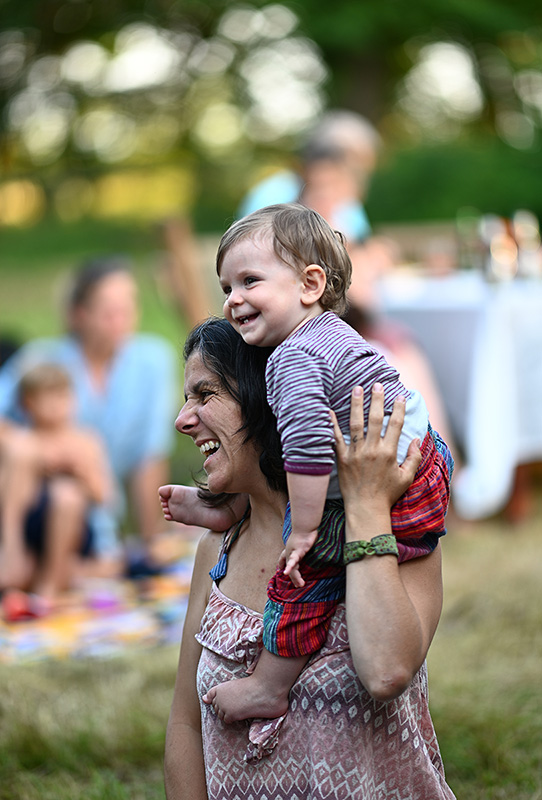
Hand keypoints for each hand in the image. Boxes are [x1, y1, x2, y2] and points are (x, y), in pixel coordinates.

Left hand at [278, 527, 317, 587]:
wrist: (305, 524)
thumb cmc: (306, 529)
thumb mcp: (304, 538)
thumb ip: (304, 542)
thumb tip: (308, 540)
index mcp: (291, 548)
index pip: (283, 557)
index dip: (282, 563)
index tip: (280, 568)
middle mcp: (290, 551)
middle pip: (290, 566)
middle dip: (293, 576)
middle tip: (298, 584)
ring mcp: (292, 552)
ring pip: (293, 567)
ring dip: (295, 577)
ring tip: (300, 585)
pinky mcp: (297, 551)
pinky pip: (293, 561)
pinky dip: (289, 567)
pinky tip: (286, 572)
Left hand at [331, 383, 421, 512]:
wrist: (366, 509)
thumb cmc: (387, 494)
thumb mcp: (406, 477)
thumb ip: (414, 457)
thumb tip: (417, 439)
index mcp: (389, 453)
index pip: (396, 425)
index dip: (399, 408)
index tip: (400, 395)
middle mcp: (372, 450)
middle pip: (376, 419)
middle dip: (377, 400)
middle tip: (377, 384)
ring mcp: (356, 454)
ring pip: (356, 424)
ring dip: (357, 405)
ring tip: (357, 388)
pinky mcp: (342, 459)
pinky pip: (336, 438)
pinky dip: (332, 424)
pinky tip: (329, 410)